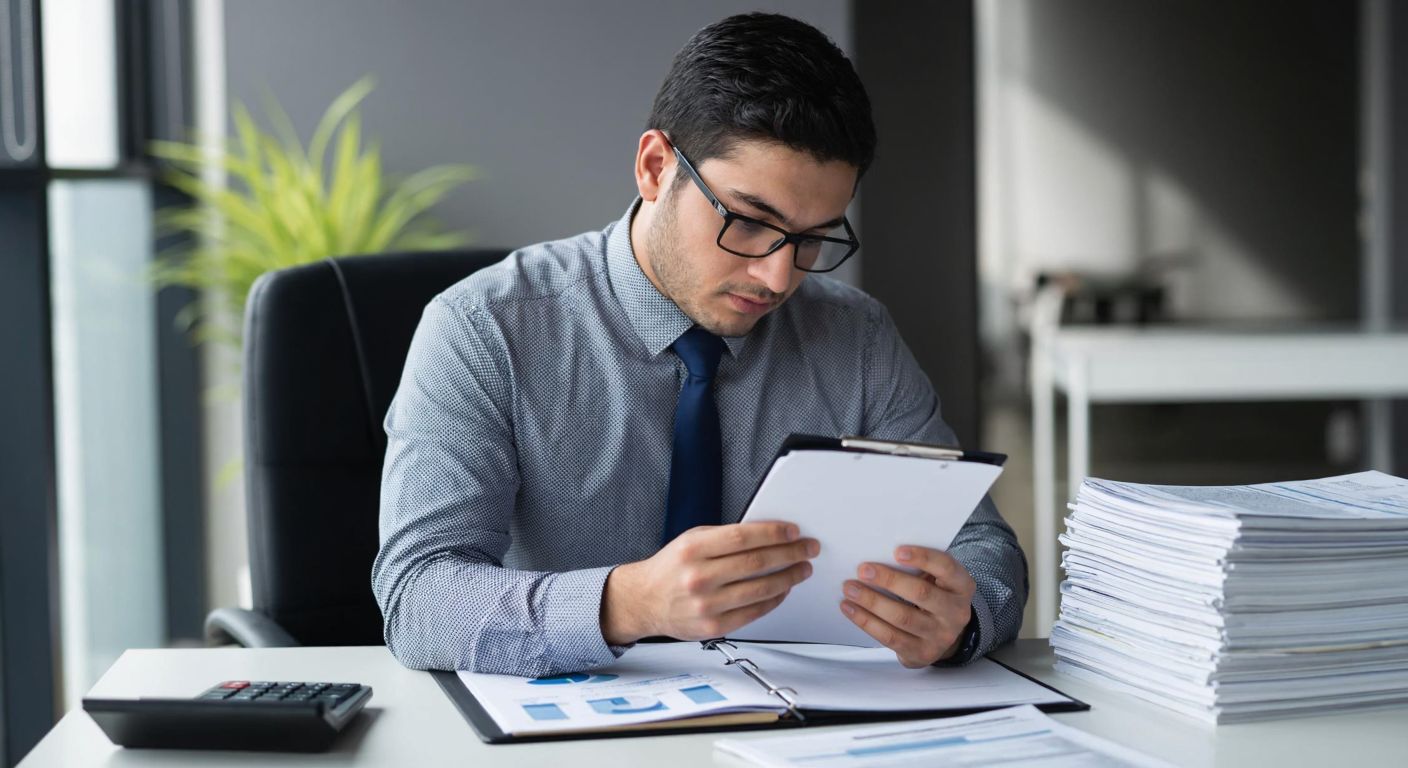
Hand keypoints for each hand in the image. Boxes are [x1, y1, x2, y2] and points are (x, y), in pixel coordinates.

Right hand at [601, 522, 819, 644]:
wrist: (644, 601)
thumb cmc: (671, 568)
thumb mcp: (691, 540)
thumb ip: (725, 538)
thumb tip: (768, 535)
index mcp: (693, 549)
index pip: (743, 537)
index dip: (773, 533)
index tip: (793, 532)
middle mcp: (699, 577)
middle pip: (756, 563)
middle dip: (790, 554)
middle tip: (808, 549)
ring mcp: (706, 605)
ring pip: (760, 589)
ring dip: (789, 577)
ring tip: (802, 569)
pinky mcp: (713, 627)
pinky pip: (754, 612)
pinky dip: (774, 599)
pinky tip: (783, 589)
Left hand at [839, 546, 975, 667]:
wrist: (942, 635)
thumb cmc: (933, 596)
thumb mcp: (936, 579)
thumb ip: (918, 568)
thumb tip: (879, 554)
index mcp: (961, 586)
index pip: (946, 567)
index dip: (923, 557)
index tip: (897, 551)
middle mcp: (956, 612)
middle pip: (921, 593)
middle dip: (889, 580)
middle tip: (863, 570)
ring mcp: (940, 636)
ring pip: (902, 618)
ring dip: (872, 602)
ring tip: (850, 589)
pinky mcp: (921, 653)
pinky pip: (890, 637)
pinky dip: (867, 621)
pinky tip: (850, 609)